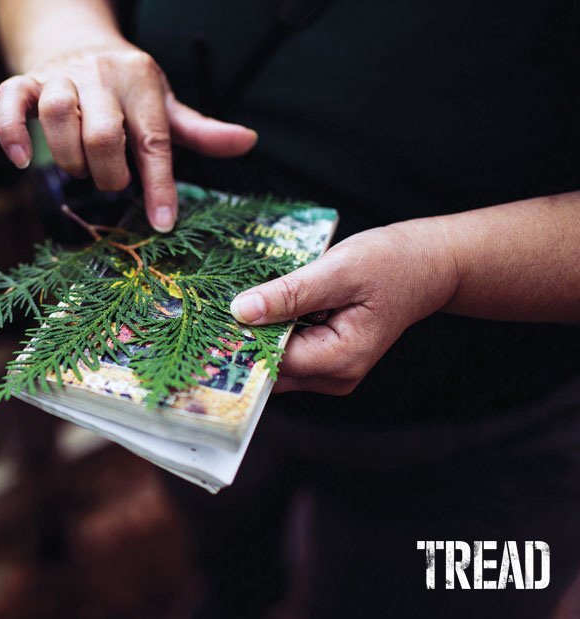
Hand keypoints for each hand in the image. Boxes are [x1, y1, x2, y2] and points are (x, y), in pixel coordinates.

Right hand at [0, 44, 257, 231]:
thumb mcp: (165, 105)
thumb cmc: (127, 89)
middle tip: (113, 183)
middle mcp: (101, 73)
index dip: (160, 185)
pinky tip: (22, 160)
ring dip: (70, 158)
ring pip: (58, 114)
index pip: (154, 139)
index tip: (163, 224)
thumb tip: (248, 142)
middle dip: (109, 173)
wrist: (78, 42)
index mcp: (141, 80)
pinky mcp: (26, 81)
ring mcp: (59, 75)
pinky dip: (11, 132)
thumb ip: (200, 130)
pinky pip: (9, 100)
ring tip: (81, 171)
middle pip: (103, 132)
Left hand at [230, 221, 457, 394]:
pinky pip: (288, 352)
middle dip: (242, 341)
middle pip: (270, 368)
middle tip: (208, 309)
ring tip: (230, 303)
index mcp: (340, 359)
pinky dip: (272, 332)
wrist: (430, 264)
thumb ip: (290, 294)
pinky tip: (259, 307)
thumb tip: (241, 311)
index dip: (239, 339)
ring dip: (255, 336)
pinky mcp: (328, 359)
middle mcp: (335, 376)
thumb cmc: (392, 262)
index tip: (208, 317)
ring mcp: (332, 372)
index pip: (272, 360)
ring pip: (276, 362)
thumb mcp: (339, 270)